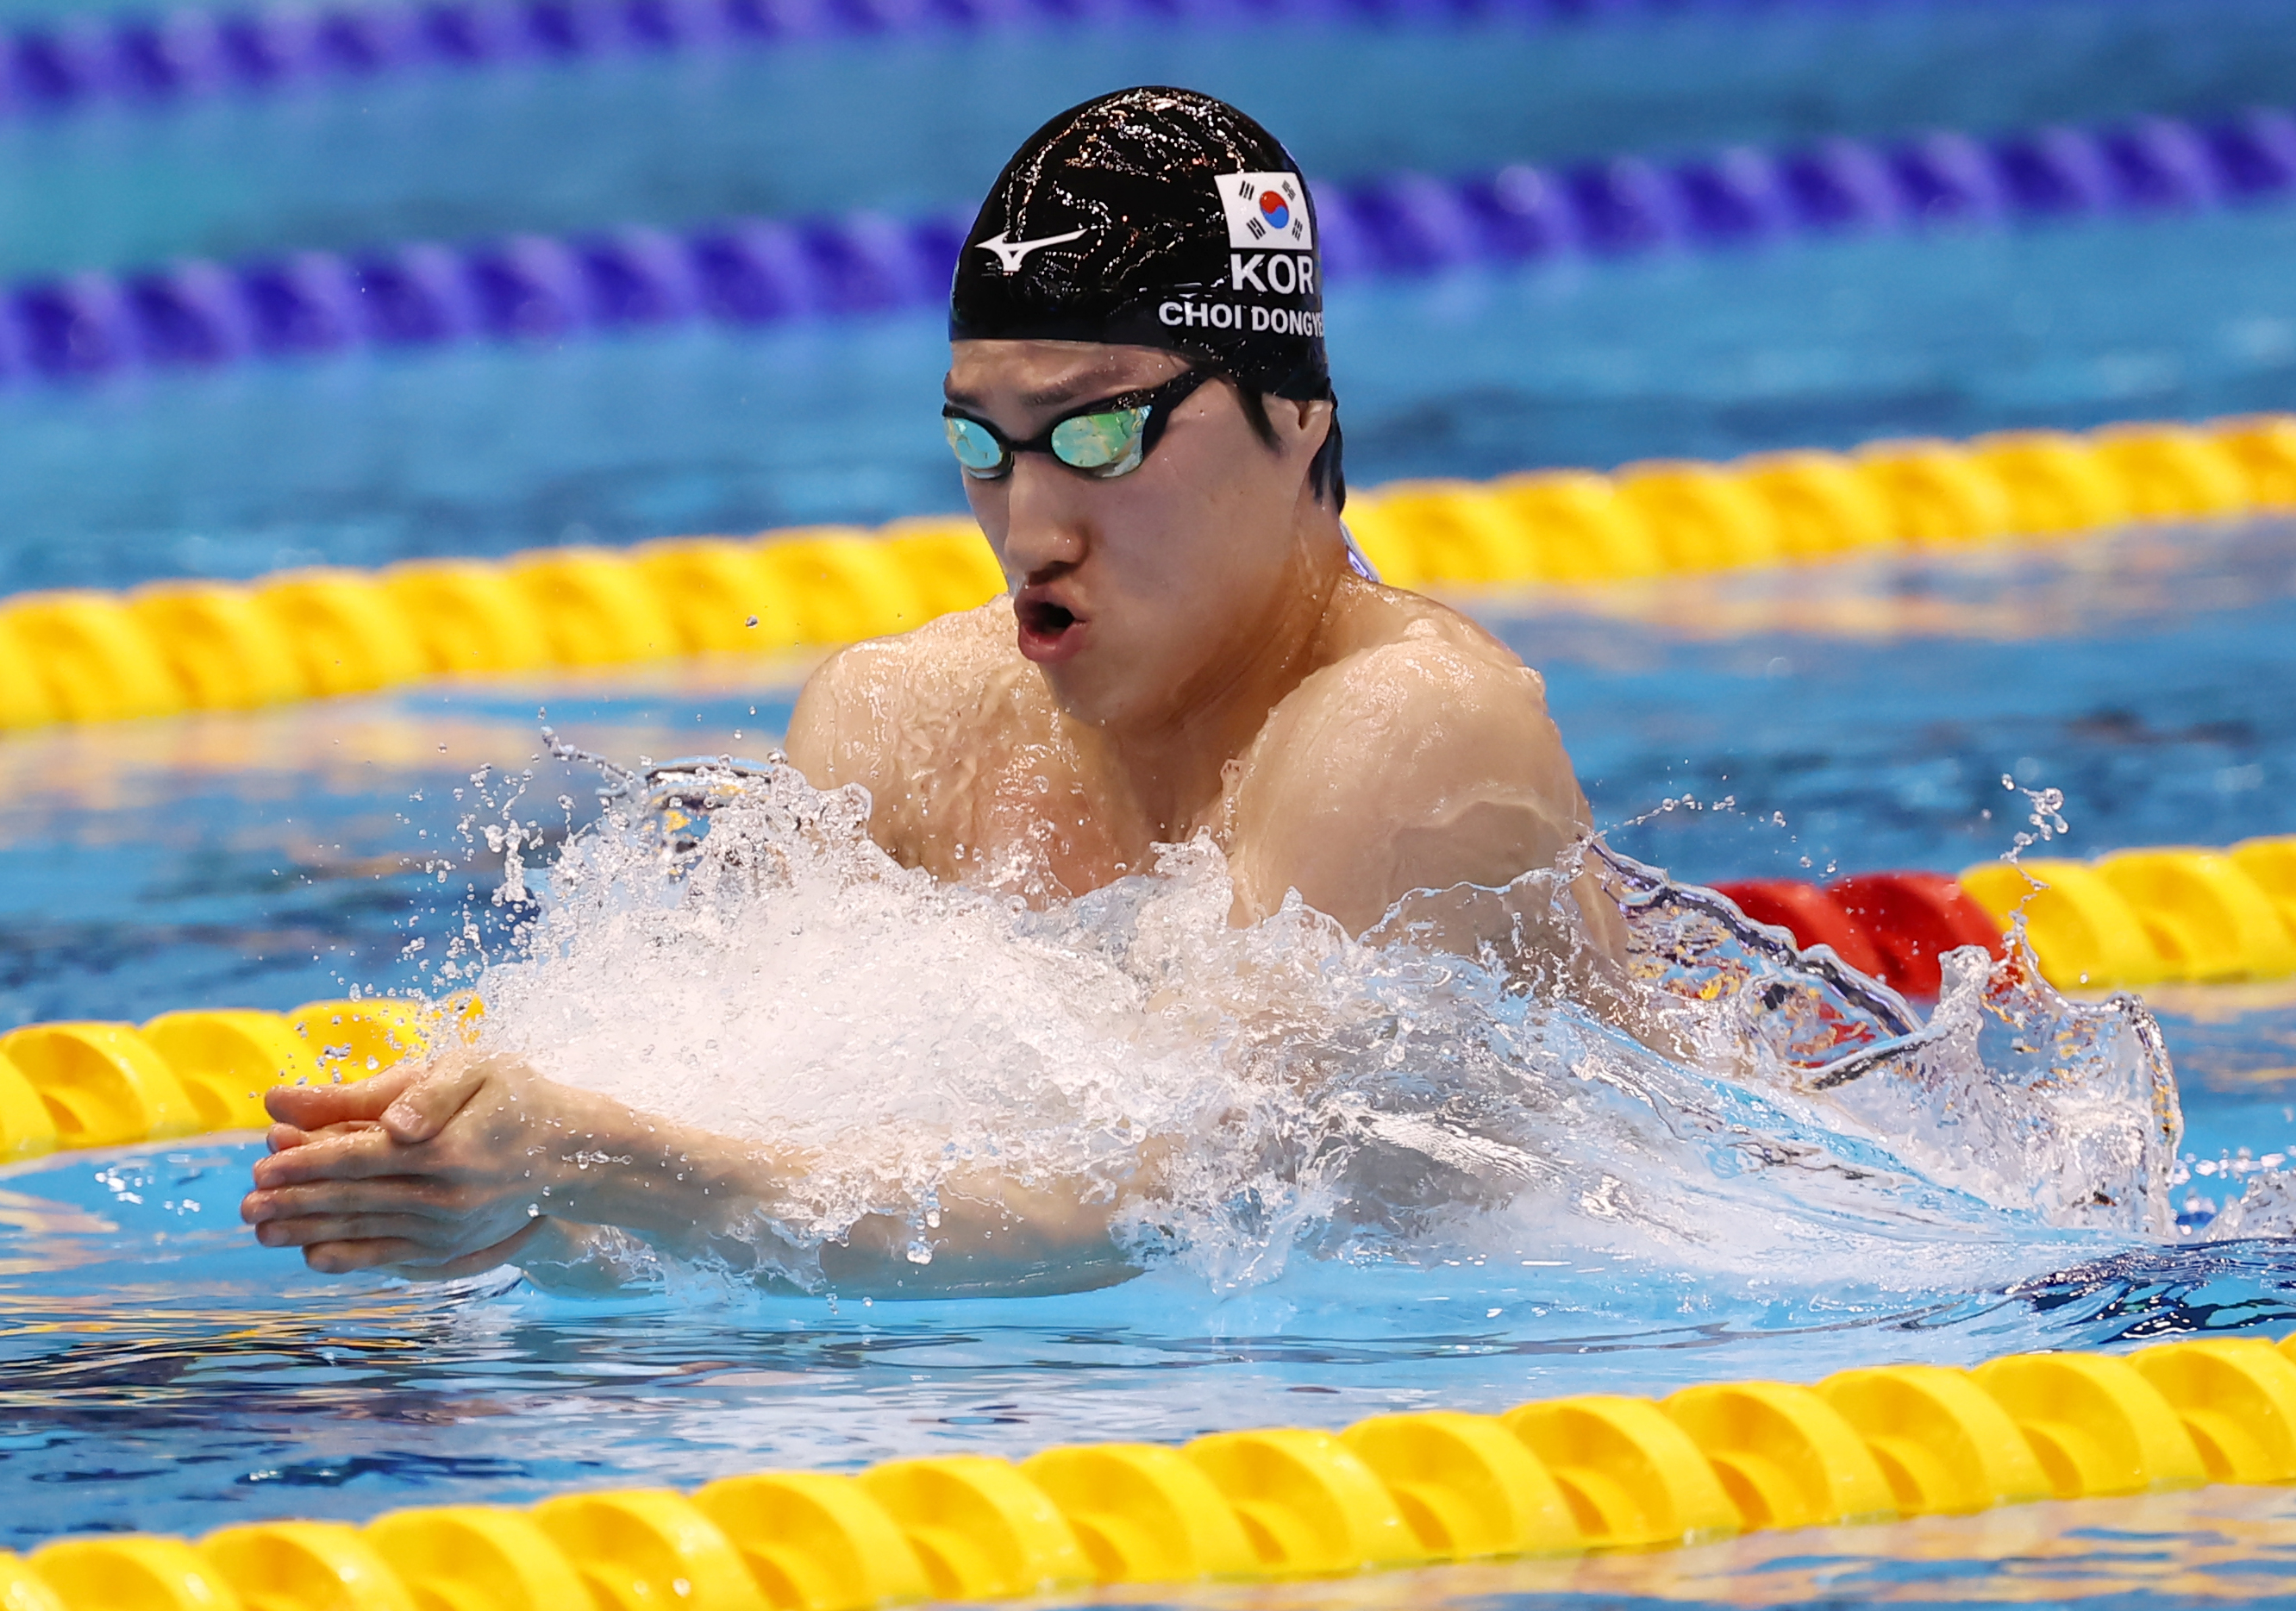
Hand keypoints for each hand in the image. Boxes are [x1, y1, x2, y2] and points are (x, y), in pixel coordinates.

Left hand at [241, 1054, 582, 1278]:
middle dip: (293, 1202)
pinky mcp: (454, 1249)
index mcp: (449, 1149)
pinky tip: (313, 1254)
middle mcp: (447, 1198)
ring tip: (261, 1231)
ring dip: (308, 1231)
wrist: (574, 1154)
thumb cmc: (518, 1098)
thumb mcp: (477, 1070)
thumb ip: (419, 1089)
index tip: (263, 1163)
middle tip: (244, 1206)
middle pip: (354, 1199)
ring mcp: (450, 1230)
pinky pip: (390, 1256)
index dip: (308, 1161)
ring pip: (365, 1231)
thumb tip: (386, 1123)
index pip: (361, 1156)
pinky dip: (349, 1257)